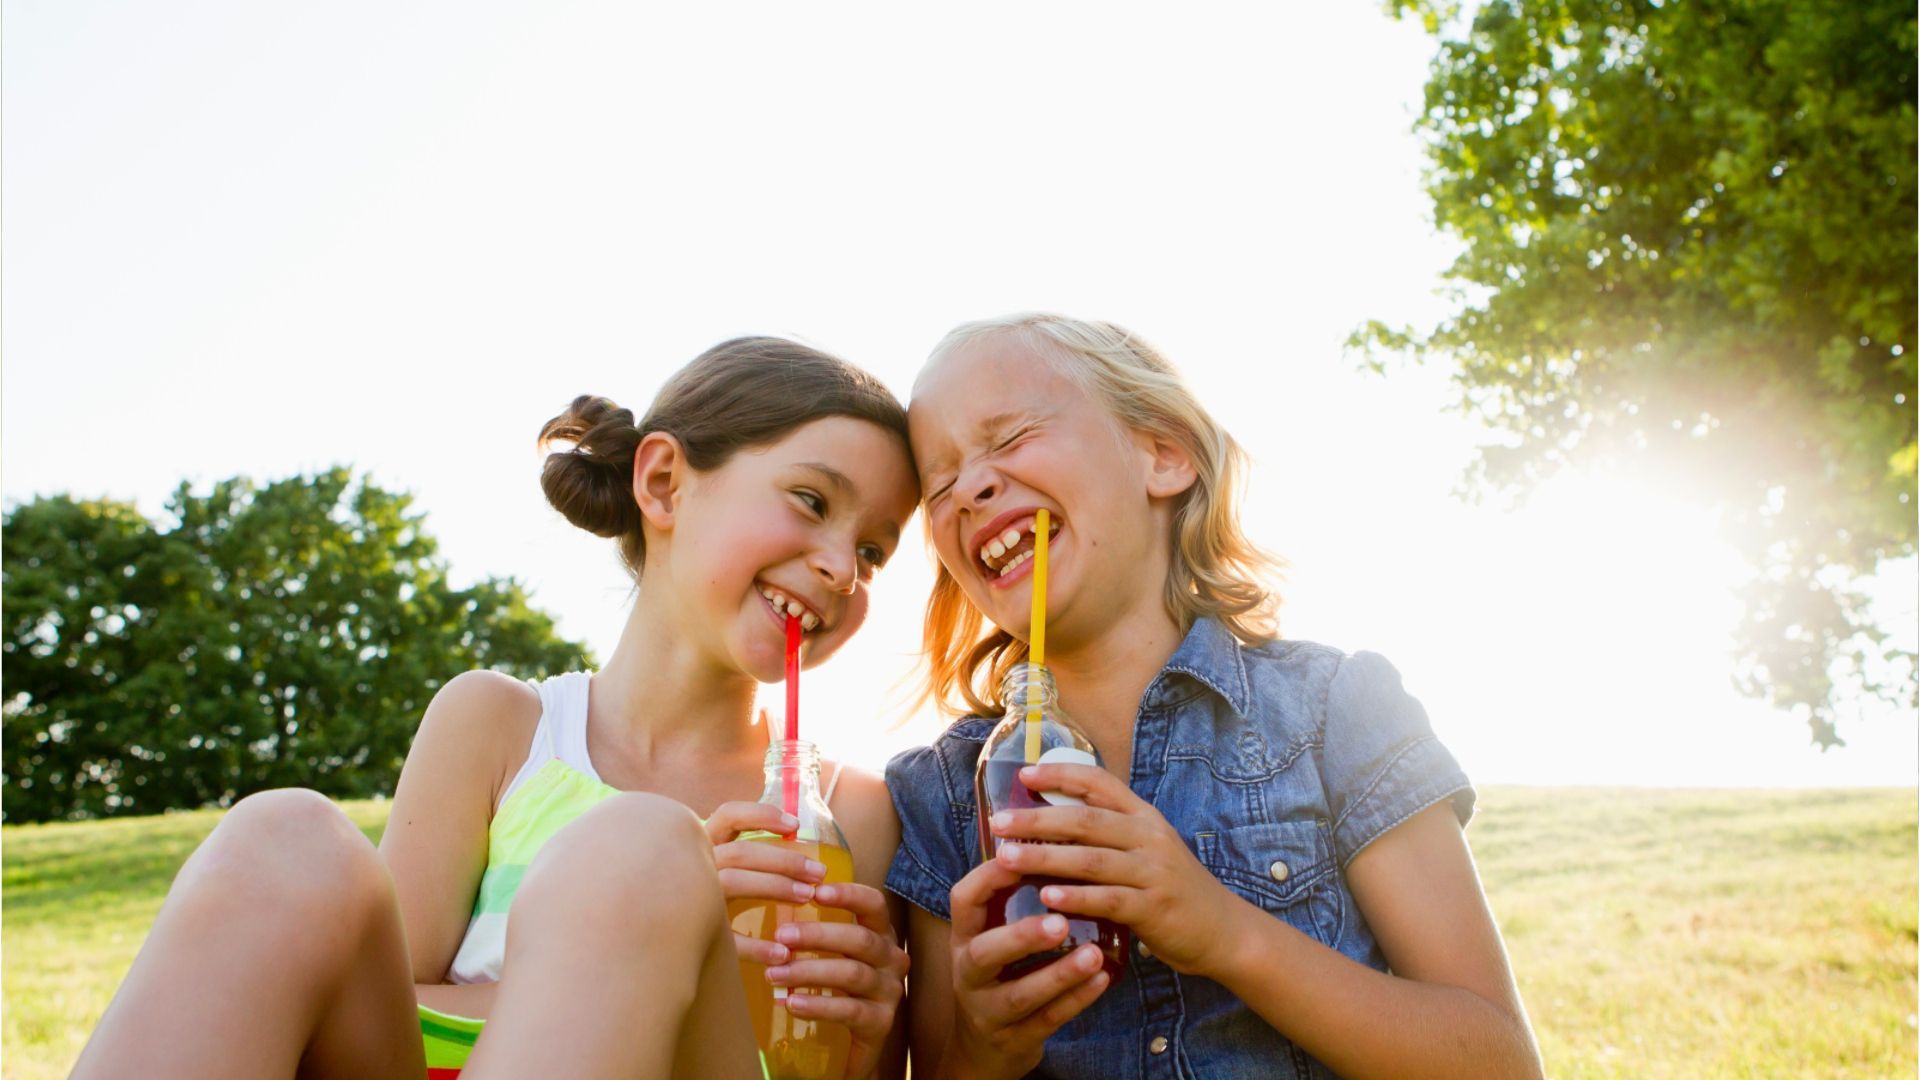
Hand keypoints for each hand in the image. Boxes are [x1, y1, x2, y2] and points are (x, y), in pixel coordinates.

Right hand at [706, 800, 822, 965]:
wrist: (661, 945)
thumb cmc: (702, 897)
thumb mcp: (717, 868)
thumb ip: (746, 855)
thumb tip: (798, 843)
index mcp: (703, 845)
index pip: (728, 816)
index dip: (762, 815)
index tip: (795, 825)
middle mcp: (694, 867)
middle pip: (741, 852)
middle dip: (784, 860)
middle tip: (818, 872)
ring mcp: (690, 898)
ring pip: (733, 882)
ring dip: (775, 886)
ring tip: (807, 896)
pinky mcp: (691, 935)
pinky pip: (727, 939)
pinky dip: (757, 946)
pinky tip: (784, 953)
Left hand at [769, 881, 909, 1079]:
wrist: (852, 1044)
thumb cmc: (835, 987)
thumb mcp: (832, 955)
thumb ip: (814, 934)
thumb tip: (770, 909)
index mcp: (881, 934)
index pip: (874, 904)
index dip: (848, 895)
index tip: (815, 891)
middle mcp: (892, 958)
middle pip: (859, 939)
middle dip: (817, 935)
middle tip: (780, 936)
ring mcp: (890, 991)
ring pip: (852, 973)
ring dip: (809, 971)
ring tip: (774, 974)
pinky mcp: (881, 1022)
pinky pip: (849, 1010)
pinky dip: (818, 1006)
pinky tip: (791, 1003)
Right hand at [943, 857, 1111, 1077]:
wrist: (985, 1045)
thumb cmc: (999, 972)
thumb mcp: (991, 934)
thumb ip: (1010, 897)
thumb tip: (1048, 835)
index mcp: (965, 937)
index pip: (964, 901)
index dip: (988, 877)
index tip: (1020, 855)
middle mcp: (968, 972)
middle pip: (986, 953)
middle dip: (1021, 936)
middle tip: (1060, 921)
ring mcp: (988, 1010)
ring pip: (1019, 995)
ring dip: (1058, 975)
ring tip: (1094, 954)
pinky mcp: (1014, 1039)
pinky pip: (1047, 1021)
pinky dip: (1076, 1001)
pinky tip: (1102, 980)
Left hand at [989, 762, 1246, 977]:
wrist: (1223, 930)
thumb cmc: (1173, 889)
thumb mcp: (1148, 849)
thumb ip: (1110, 834)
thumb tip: (1052, 821)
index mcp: (1144, 816)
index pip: (1100, 782)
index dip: (1061, 775)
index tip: (1024, 775)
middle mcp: (1150, 837)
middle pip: (1086, 820)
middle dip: (1038, 819)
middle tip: (999, 822)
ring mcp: (1153, 871)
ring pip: (1091, 859)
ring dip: (1045, 857)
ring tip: (1007, 857)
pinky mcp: (1154, 908)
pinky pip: (1109, 899)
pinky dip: (1076, 897)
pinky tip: (1047, 897)